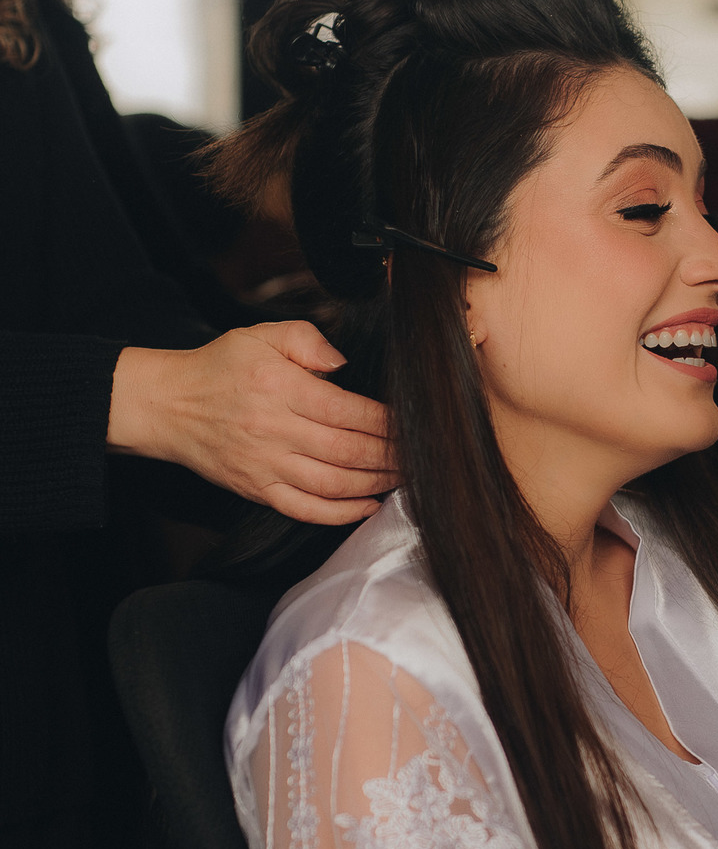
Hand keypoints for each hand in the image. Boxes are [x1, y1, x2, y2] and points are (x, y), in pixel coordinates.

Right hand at [108, 323, 396, 524]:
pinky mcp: (256, 489)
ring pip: (332, 484)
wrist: (167, 405)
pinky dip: (339, 514)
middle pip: (347, 450)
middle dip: (389, 456)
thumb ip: (306, 339)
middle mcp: (274, 428)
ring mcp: (265, 464)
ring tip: (401, 480)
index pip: (347, 410)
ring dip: (374, 484)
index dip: (386, 422)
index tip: (411, 424)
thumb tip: (343, 364)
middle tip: (418, 457)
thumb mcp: (260, 334)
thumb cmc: (219, 367)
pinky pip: (304, 509)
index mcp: (280, 387)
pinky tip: (367, 507)